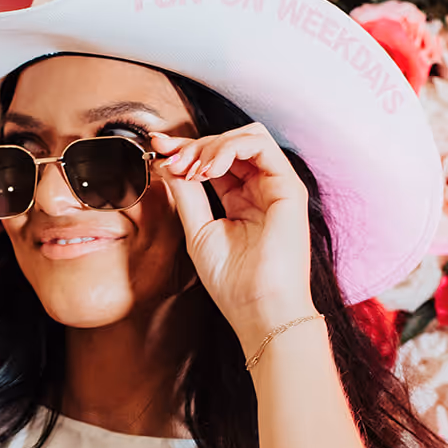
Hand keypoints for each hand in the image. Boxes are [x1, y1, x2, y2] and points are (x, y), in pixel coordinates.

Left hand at [151, 123, 314, 350]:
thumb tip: (168, 162)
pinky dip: (230, 149)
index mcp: (240, 200)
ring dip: (211, 145)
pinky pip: (261, 146)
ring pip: (247, 137)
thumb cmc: (233, 283)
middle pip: (228, 143)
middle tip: (170, 160)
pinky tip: (209, 170)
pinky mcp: (289, 188)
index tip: (157, 148)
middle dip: (193, 145)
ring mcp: (276, 187)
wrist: (259, 310)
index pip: (213, 160)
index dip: (185, 149)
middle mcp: (260, 189)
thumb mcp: (198, 230)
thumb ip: (186, 194)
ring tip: (192, 169)